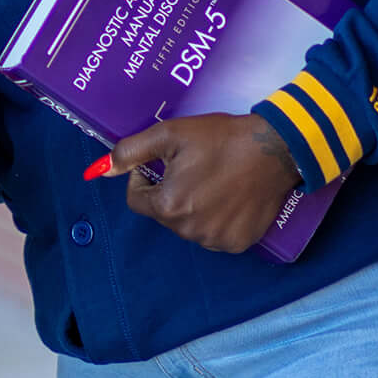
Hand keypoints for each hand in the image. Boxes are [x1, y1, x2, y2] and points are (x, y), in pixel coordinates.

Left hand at [99, 113, 303, 252]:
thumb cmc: (221, 139)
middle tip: (192, 169)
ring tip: (213, 182)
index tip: (161, 164)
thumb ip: (131, 152)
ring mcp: (216, 240)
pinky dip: (216, 220)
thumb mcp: (170, 134)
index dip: (143, 179)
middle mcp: (190, 231)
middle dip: (169, 193)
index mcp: (168, 206)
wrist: (276, 149)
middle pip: (163, 214)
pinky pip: (214, 234)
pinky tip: (229, 198)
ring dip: (192, 208)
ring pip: (189, 226)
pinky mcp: (238, 244)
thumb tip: (101, 170)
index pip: (136, 201)